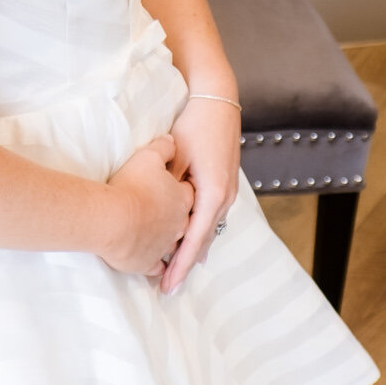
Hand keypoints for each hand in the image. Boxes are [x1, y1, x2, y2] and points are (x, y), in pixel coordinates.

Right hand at [101, 135, 194, 277]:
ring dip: (176, 246)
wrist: (113, 218)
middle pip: (188, 222)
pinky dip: (159, 266)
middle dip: (186, 222)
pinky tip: (160, 268)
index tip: (182, 190)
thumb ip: (164, 148)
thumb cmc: (131, 187)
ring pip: (176, 246)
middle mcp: (181, 224)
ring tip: (174, 246)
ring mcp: (166, 245)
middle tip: (182, 222)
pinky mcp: (149, 262)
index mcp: (184, 198)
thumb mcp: (148, 157)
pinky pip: (157, 266)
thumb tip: (172, 142)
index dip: (185, 191)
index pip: (191, 194)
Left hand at [160, 91, 240, 295]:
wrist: (216, 98)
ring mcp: (228, 190)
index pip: (194, 240)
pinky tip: (190, 242)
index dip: (179, 265)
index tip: (167, 285)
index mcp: (213, 194)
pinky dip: (199, 232)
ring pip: (208, 229)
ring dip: (192, 249)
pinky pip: (211, 216)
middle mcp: (225, 197)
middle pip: (203, 240)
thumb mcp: (174, 156)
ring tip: (176, 271)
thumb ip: (168, 187)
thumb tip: (157, 211)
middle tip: (167, 286)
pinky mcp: (225, 182)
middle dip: (185, 263)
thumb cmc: (193, 124)